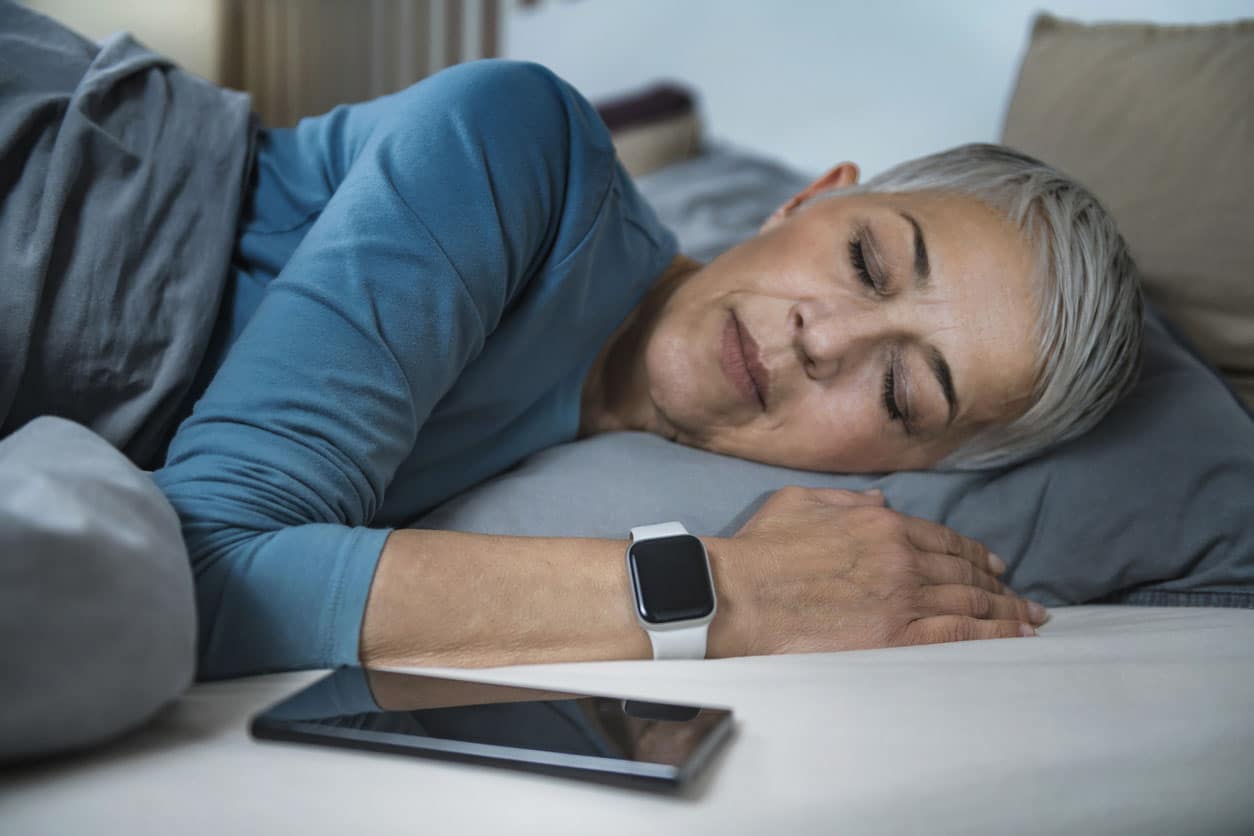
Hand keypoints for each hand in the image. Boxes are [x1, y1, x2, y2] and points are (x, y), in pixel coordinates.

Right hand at [709, 486, 1046, 657]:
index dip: (975, 553)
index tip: (995, 564)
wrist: (738, 594)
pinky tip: (1017, 636)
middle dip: (1001, 585)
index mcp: (881, 524)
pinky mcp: (897, 637)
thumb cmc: (759, 549)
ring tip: (1031, 619)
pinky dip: (996, 633)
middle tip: (1024, 597)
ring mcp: (904, 598)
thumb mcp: (800, 502)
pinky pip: (961, 634)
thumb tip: (879, 502)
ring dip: (1008, 610)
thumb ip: (845, 501)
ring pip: (972, 602)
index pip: (943, 540)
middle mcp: (902, 558)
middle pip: (965, 571)